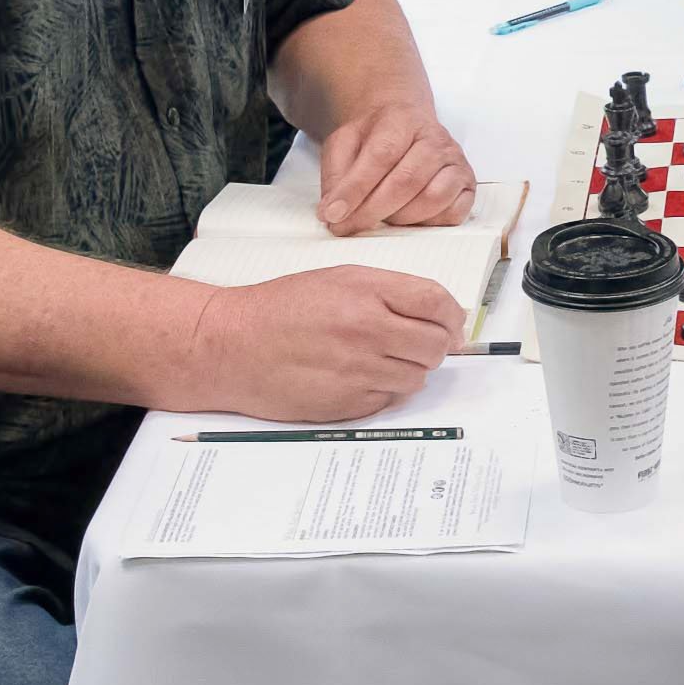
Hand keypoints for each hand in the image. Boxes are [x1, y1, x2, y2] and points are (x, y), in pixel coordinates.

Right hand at [192, 266, 465, 420]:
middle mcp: (368, 333)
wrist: (230, 345)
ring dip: (410, 369)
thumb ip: (389, 292)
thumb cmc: (281, 309)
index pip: (438, 304)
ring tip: (382, 358)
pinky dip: (385, 390)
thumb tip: (439, 315)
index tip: (451, 322)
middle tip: (417, 341)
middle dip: (436, 344)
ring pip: (417, 378)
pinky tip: (360, 376)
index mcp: (367, 294)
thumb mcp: (338, 279)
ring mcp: (359, 373)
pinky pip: (389, 401)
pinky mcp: (347, 405)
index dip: (453, 315)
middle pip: (436, 346)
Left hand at [318, 102, 476, 229]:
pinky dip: (428, 224)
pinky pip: (453, 213)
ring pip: (432, 199)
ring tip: (381, 218)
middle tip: (347, 227)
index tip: (332, 214)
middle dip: (372, 211)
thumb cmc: (375, 137)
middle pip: (406, 181)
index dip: (356, 189)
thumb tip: (332, 212)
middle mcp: (435, 139)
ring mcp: (455, 161)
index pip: (381, 155)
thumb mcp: (344, 143)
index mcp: (402, 120)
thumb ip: (335, 175)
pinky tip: (409, 218)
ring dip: (400, 218)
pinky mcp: (466, 184)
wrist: (405, 122)